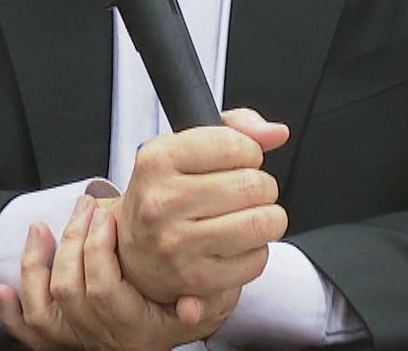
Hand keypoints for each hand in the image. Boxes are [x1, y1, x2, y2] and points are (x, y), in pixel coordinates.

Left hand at [0, 196, 236, 350]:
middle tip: (85, 207)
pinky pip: (29, 333)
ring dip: (35, 265)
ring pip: (44, 310)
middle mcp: (103, 337)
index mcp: (136, 328)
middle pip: (69, 290)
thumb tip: (194, 304)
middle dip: (72, 241)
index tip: (106, 217)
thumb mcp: (213, 305)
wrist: (169, 331)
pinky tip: (1, 290)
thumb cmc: (189, 311)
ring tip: (41, 229)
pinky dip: (11, 312)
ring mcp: (80, 339)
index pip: (102, 289)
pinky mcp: (64, 340)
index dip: (97, 250)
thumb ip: (207, 300)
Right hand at [111, 107, 289, 304]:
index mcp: (158, 159)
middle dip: (262, 187)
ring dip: (266, 219)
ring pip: (261, 223)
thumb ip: (236, 128)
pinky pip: (256, 260)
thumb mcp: (185, 147)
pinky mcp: (196, 279)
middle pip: (254, 185)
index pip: (234, 145)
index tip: (239, 161)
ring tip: (247, 216)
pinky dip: (256, 251)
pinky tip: (235, 244)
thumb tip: (276, 133)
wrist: (130, 250)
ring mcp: (177, 244)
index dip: (249, 152)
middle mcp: (162, 202)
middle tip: (244, 193)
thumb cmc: (165, 194)